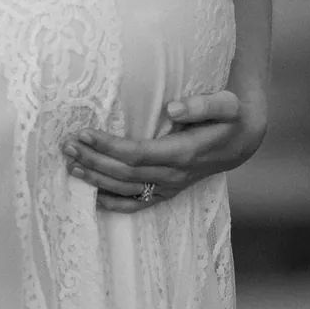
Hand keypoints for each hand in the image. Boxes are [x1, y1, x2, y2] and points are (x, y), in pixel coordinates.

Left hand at [62, 89, 265, 212]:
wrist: (242, 142)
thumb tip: (173, 107)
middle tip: (66, 146)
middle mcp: (173, 175)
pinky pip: (135, 204)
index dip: (108, 146)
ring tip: (69, 165)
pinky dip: (111, 203)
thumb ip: (203, 105)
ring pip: (124, 190)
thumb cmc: (231, 118)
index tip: (84, 134)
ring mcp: (168, 187)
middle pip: (124, 173)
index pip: (136, 154)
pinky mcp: (166, 193)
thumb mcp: (227, 105)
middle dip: (93, 160)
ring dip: (95, 179)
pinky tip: (90, 195)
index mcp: (183, 153)